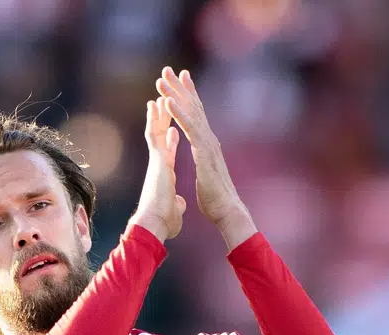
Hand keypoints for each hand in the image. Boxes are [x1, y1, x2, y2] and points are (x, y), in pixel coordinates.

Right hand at [129, 96, 185, 241]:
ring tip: (160, 95)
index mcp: (164, 175)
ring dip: (158, 113)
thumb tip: (180, 204)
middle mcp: (159, 164)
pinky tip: (157, 103)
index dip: (171, 139)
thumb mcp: (175, 210)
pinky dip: (155, 118)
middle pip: (161, 135)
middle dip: (164, 119)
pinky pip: (154, 133)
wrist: (155, 224)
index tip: (174, 127)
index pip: (168, 152)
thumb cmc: (163, 221)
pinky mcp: (156, 159)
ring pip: (156, 130)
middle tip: (165, 101)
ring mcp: (156, 160)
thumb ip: (177, 204)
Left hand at [155, 67, 255, 248]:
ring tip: (162, 79)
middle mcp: (208, 139)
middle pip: (193, 107)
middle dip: (180, 87)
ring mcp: (207, 144)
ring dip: (175, 94)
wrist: (226, 211)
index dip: (187, 97)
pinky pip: (189, 128)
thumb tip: (205, 169)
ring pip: (189, 113)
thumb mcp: (206, 178)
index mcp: (206, 145)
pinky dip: (179, 113)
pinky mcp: (203, 152)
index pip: (196, 116)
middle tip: (168, 69)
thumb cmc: (216, 200)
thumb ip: (204, 168)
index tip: (180, 80)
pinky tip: (168, 101)